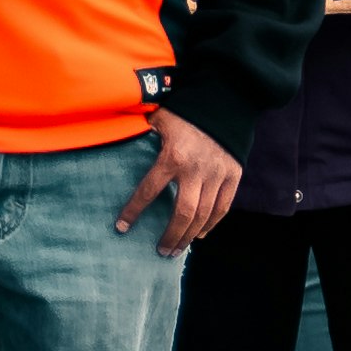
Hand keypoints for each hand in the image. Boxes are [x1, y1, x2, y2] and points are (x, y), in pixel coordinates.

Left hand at [119, 107, 242, 250]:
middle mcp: (196, 169)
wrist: (226, 98)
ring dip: (190, 236)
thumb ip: (142, 132)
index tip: (121, 228)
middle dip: (170, 236)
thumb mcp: (160, 117)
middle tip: (160, 252)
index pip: (149, 191)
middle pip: (183, 213)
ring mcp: (217, 174)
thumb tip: (117, 135)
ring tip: (178, 249)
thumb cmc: (187, 108)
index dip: (133, 211)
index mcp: (173, 156)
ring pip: (204, 215)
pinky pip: (223, 207)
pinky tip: (201, 234)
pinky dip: (212, 224)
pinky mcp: (233, 174)